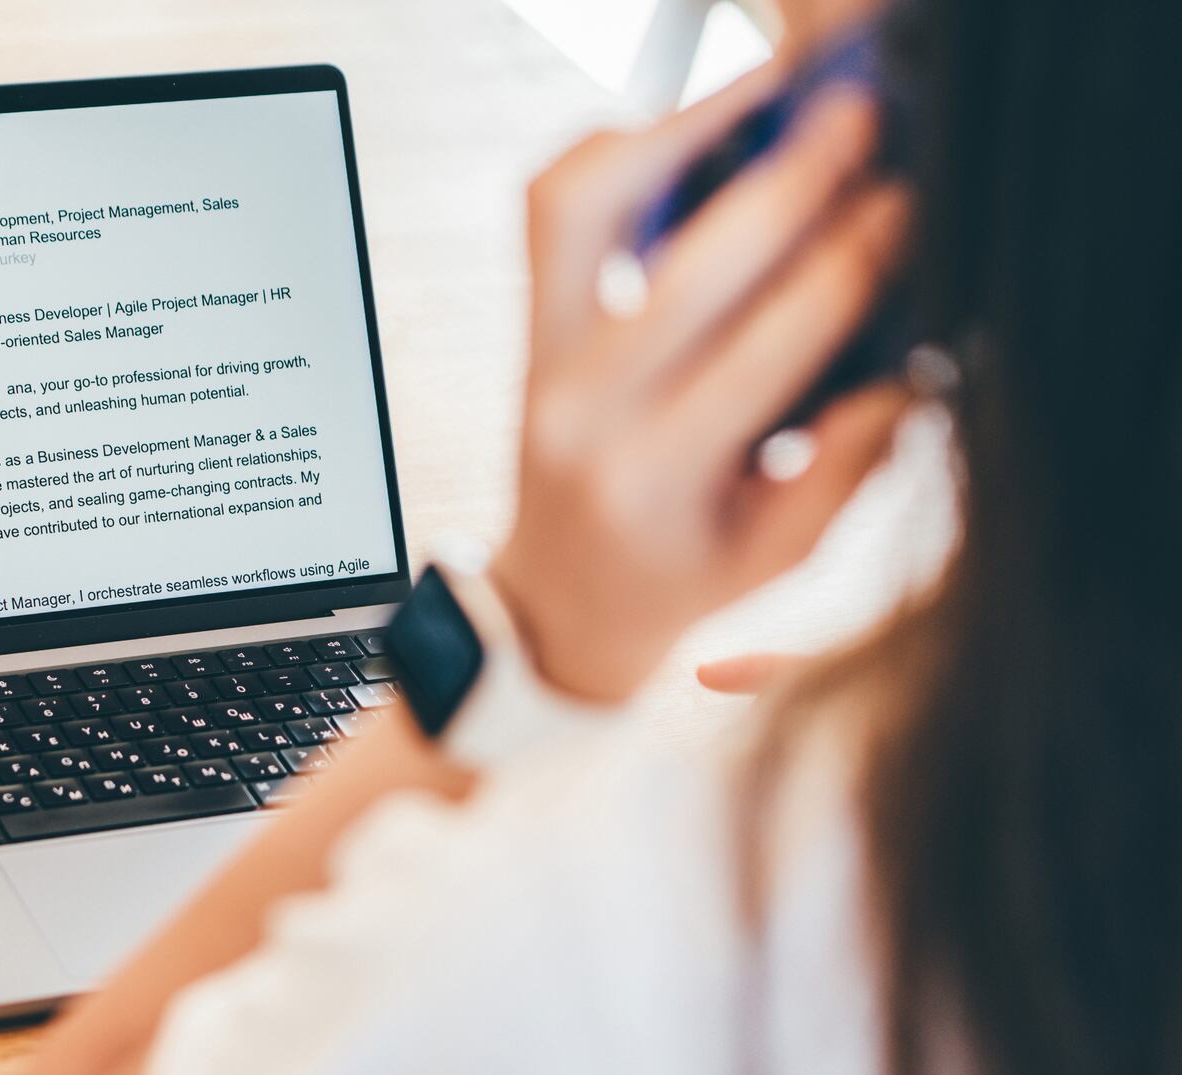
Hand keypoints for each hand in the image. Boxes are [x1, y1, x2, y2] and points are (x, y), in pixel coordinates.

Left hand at [488, 65, 912, 702]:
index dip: (847, 266)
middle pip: (688, 268)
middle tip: (857, 120)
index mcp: (656, 476)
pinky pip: (553, 208)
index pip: (768, 347)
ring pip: (584, 210)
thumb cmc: (680, 578)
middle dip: (786, 185)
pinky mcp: (529, 322)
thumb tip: (920, 350)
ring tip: (767, 97)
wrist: (559, 602)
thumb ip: (852, 458)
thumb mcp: (781, 550)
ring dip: (678, 134)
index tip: (909, 205)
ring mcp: (541, 358)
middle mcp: (583, 410)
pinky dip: (613, 151)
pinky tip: (690, 133)